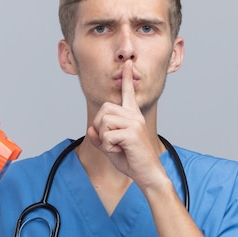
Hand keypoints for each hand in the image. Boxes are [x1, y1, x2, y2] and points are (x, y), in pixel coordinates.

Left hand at [86, 61, 163, 187]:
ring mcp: (134, 122)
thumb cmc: (130, 160)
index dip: (126, 79)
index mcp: (132, 116)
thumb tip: (90, 129)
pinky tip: (120, 151)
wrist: (147, 173)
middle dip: (100, 127)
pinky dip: (108, 147)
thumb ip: (99, 137)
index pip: (128, 94)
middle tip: (110, 141)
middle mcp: (134, 116)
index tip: (127, 64)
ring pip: (103, 122)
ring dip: (104, 139)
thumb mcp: (109, 148)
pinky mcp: (132, 132)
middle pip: (104, 110)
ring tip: (117, 147)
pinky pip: (107, 136)